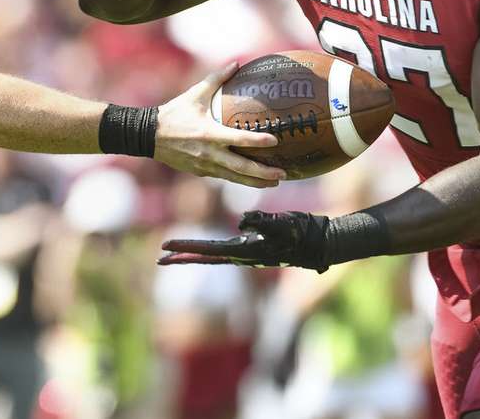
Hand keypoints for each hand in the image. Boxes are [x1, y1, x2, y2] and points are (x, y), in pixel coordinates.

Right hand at [153, 62, 285, 188]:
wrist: (149, 135)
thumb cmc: (174, 113)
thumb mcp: (194, 94)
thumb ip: (217, 79)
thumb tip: (236, 63)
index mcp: (209, 133)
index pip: (238, 139)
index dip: (258, 141)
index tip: (275, 140)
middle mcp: (208, 153)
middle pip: (240, 168)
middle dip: (263, 173)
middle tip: (282, 173)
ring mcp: (204, 165)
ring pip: (234, 177)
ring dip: (256, 181)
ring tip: (275, 182)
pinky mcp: (200, 172)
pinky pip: (224, 176)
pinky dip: (240, 179)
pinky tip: (253, 179)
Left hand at [158, 210, 330, 270]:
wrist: (321, 244)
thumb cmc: (302, 233)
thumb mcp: (282, 224)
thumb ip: (262, 222)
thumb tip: (242, 222)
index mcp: (245, 250)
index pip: (208, 250)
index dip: (185, 247)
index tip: (163, 247)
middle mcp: (243, 255)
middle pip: (205, 257)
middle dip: (181, 257)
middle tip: (158, 257)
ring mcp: (248, 253)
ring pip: (213, 255)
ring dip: (192, 254)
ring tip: (174, 254)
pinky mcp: (254, 249)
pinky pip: (225, 250)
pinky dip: (210, 250)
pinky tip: (204, 249)